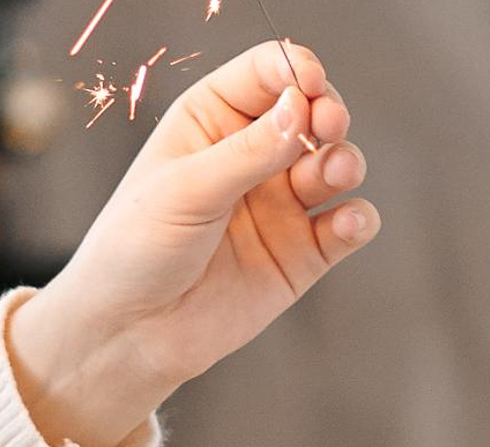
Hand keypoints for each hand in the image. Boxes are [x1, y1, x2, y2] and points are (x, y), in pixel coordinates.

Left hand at [8, 40, 378, 446]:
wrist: (133, 333)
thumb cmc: (138, 249)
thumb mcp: (186, 188)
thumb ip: (247, 151)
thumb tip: (301, 108)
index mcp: (213, 120)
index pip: (267, 74)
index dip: (295, 70)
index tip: (310, 84)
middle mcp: (252, 157)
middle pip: (312, 114)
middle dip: (328, 113)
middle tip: (328, 125)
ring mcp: (280, 206)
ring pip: (334, 167)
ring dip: (344, 162)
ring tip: (336, 172)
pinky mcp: (300, 257)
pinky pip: (345, 228)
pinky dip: (357, 220)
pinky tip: (348, 222)